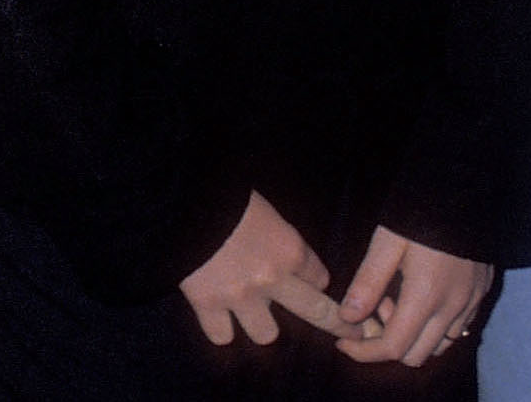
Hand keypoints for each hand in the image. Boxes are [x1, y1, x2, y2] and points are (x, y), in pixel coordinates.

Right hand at [177, 192, 367, 347]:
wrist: (179, 201)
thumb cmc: (220, 194)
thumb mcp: (261, 206)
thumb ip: (275, 233)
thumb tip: (275, 245)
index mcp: (288, 248)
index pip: (319, 275)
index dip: (314, 278)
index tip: (311, 281)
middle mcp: (272, 278)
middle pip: (317, 312)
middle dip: (338, 324)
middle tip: (351, 332)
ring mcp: (240, 297)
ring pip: (266, 335)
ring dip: (260, 325)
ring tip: (249, 315)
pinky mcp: (208, 305)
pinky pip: (222, 336)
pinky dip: (221, 328)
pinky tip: (218, 318)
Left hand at [335, 225, 492, 365]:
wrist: (464, 190)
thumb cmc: (420, 212)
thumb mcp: (387, 243)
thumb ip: (368, 283)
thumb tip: (347, 316)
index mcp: (426, 297)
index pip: (394, 347)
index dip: (365, 352)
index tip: (344, 341)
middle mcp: (453, 308)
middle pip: (416, 355)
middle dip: (388, 344)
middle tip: (373, 310)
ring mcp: (470, 304)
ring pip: (439, 346)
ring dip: (413, 337)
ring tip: (395, 300)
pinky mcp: (480, 295)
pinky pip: (456, 330)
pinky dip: (433, 328)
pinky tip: (419, 298)